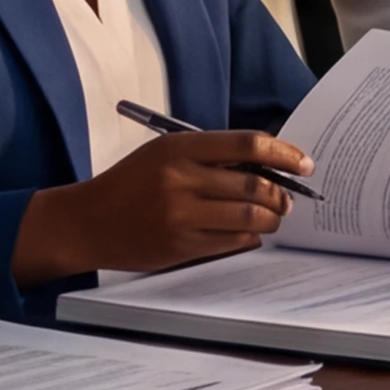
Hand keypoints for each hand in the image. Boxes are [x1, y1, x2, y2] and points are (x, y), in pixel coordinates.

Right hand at [15, 130, 303, 282]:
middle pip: (255, 184)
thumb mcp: (163, 155)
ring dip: (270, 218)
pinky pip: (233, 242)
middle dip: (281, 193)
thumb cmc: (129, 184)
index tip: (304, 163)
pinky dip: (250, 238)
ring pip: (250, 216)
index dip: (284, 153)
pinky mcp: (181, 245)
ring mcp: (181, 215)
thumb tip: (266, 162)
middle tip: (288, 198)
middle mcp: (181, 180)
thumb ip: (209, 156)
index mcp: (179, 149)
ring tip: (272, 216)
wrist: (86, 222)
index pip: (248, 144)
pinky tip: (249, 233)